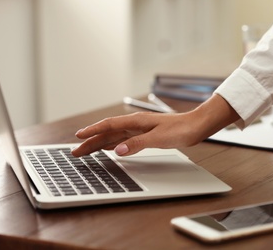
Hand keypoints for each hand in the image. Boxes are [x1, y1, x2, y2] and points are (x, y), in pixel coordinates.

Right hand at [71, 94, 239, 156]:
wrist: (195, 126)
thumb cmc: (180, 129)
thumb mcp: (158, 138)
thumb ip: (137, 143)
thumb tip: (117, 150)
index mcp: (136, 121)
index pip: (109, 125)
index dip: (93, 131)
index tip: (78, 136)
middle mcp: (135, 124)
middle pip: (108, 132)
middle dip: (91, 141)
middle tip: (76, 151)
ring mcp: (140, 129)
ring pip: (114, 136)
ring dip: (100, 143)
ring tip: (86, 150)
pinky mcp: (146, 134)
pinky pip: (124, 139)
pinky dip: (113, 144)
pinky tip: (109, 148)